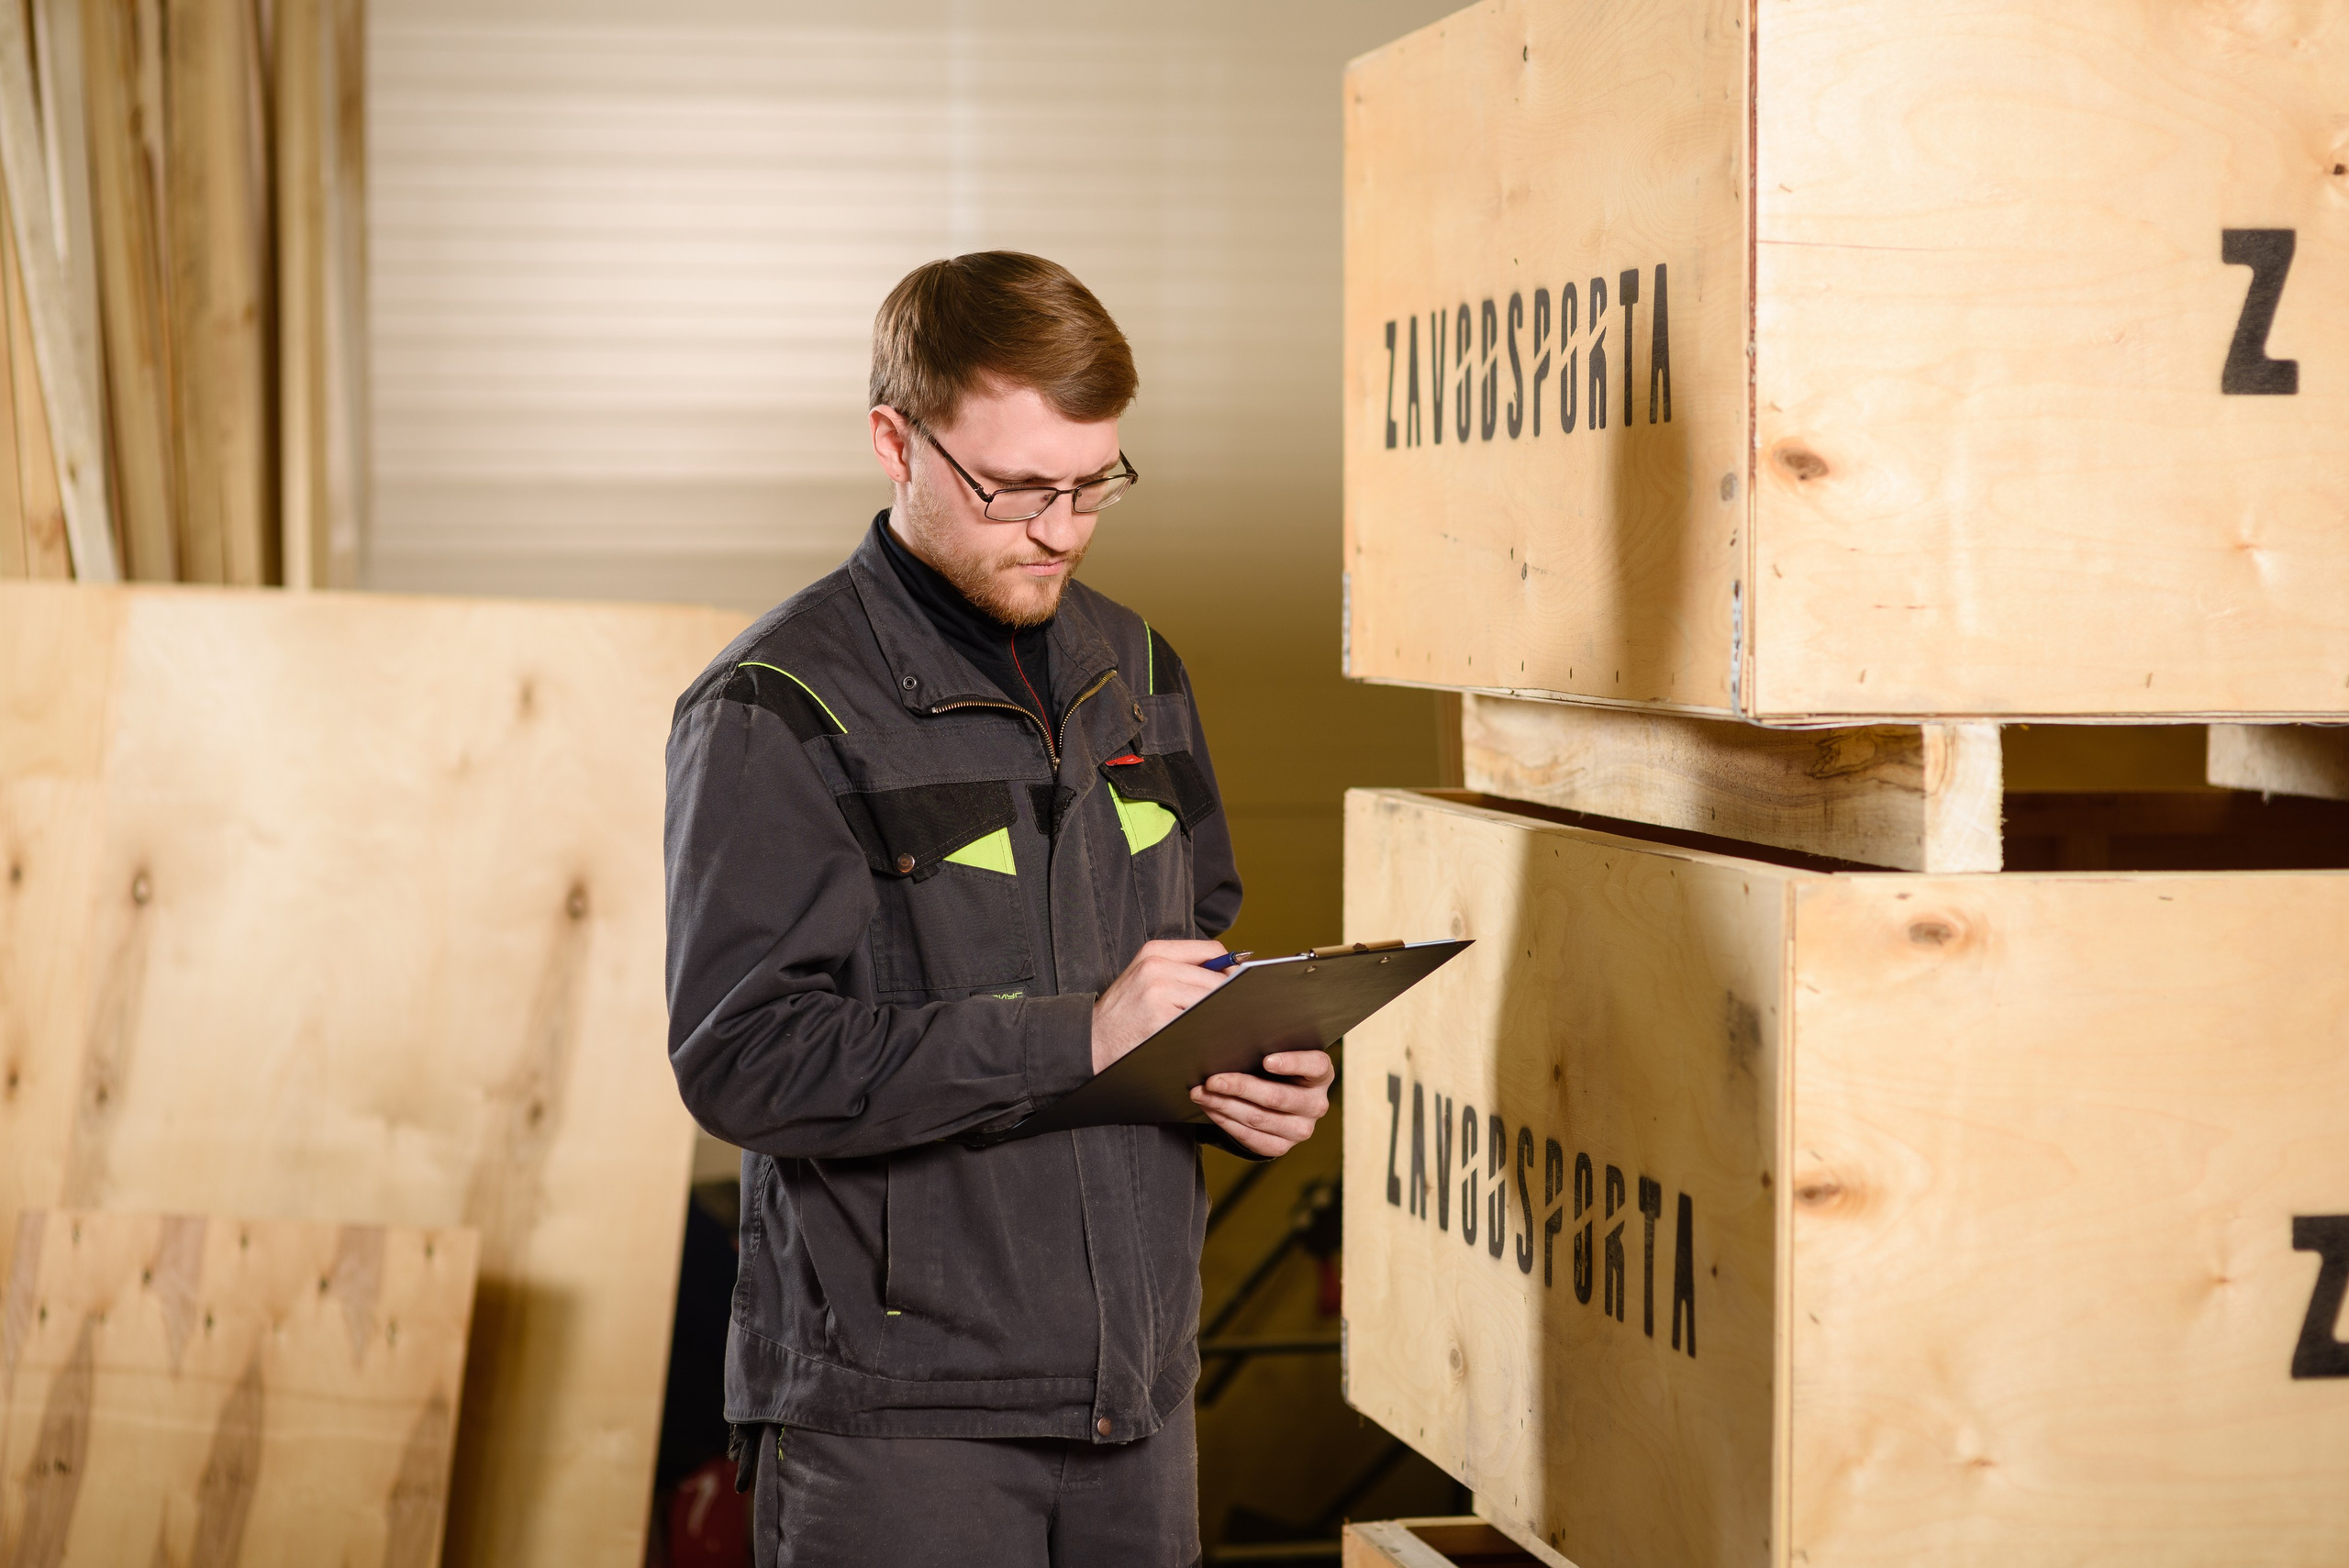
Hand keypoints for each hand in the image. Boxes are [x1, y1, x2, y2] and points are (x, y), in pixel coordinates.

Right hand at [1090, 939, 1230, 1072]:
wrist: (1092, 1041)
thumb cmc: (1124, 1012)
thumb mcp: (1145, 976)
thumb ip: (1181, 968)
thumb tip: (1229, 973)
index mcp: (1155, 951)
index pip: (1212, 951)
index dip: (1228, 970)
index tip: (1231, 987)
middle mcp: (1156, 966)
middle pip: (1216, 978)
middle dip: (1226, 998)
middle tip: (1227, 1013)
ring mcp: (1158, 991)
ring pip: (1211, 999)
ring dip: (1217, 1015)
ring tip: (1207, 1025)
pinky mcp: (1161, 1017)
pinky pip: (1199, 1021)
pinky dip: (1205, 1030)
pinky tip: (1196, 1036)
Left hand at [1190, 1049, 1333, 1158]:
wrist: (1277, 1099)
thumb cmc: (1273, 1067)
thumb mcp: (1277, 1053)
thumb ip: (1266, 1046)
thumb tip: (1231, 1042)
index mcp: (1321, 1074)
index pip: (1315, 1066)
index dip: (1292, 1063)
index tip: (1266, 1060)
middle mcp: (1316, 1104)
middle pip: (1277, 1097)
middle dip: (1240, 1087)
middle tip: (1212, 1080)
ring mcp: (1301, 1129)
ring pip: (1258, 1118)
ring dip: (1224, 1105)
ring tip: (1201, 1094)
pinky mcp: (1282, 1146)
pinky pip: (1251, 1138)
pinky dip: (1226, 1122)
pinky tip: (1211, 1109)